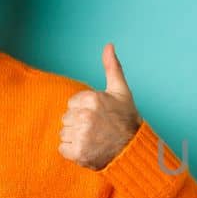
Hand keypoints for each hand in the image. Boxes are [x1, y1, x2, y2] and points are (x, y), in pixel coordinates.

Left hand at [59, 42, 142, 169]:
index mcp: (92, 99)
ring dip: (75, 139)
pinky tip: (88, 150)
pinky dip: (73, 152)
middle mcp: (86, 116)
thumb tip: (109, 45)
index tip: (99, 117)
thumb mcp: (121, 91)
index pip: (72, 104)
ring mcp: (82, 135)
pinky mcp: (78, 153)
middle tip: (97, 129)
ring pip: (64, 134)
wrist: (133, 150)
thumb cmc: (126, 120)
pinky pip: (63, 149)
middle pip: (66, 119)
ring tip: (93, 140)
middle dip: (79, 124)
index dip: (84, 110)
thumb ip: (112, 67)